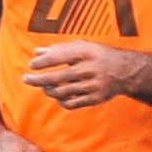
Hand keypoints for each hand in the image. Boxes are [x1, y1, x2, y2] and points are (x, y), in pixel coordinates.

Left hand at [24, 41, 141, 109]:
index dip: (42, 62)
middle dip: (38, 79)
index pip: (58, 57)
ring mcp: (93, 85)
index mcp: (86, 52)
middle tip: (26, 79)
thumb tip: (36, 52)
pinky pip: (72, 104)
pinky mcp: (95, 98)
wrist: (125, 71)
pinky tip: (58, 96)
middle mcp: (89, 69)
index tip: (31, 65)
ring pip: (62, 92)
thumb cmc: (98, 56)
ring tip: (44, 87)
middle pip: (57, 77)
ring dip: (49, 90)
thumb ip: (59, 49)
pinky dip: (61, 101)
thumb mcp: (82, 47)